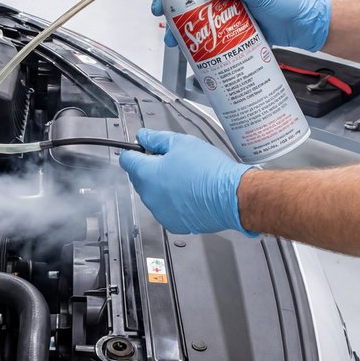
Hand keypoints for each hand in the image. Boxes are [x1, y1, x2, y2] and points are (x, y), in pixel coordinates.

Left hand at [118, 129, 257, 235]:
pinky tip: (190, 193)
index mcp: (146, 174)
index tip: (145, 149)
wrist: (231, 196)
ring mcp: (160, 212)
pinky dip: (174, 202)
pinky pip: (166, 209)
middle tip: (174, 160)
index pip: (127, 160)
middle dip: (152, 168)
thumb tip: (143, 136)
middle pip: (140, 178)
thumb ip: (156, 139)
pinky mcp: (173, 224)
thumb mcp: (181, 143)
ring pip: (154, 194)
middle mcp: (149, 196)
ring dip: (163, 186)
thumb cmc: (209, 170)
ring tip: (186, 178)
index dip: (136, 151)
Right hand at [153, 0, 331, 51]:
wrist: (297, 26)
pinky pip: (199, 24)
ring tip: (170, 33)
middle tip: (160, 6)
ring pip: (188, 4)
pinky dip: (188, 34)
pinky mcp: (221, 20)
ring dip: (174, 18)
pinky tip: (183, 43)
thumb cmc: (285, 1)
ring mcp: (220, 1)